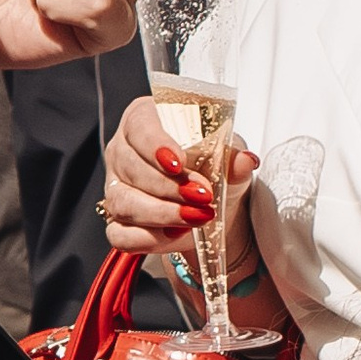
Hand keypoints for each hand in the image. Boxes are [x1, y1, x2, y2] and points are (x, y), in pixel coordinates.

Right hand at [104, 90, 261, 265]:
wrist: (210, 203)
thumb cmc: (210, 167)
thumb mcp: (226, 157)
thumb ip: (232, 158)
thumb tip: (245, 160)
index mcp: (143, 120)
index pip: (139, 127)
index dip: (155, 145)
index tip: (178, 163)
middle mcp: (122, 151)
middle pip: (131, 167)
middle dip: (169, 187)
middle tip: (203, 196)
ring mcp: (115, 187)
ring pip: (123, 203)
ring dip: (162, 214)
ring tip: (198, 217)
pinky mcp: (116, 221)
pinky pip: (120, 235)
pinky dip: (149, 239)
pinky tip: (177, 234)